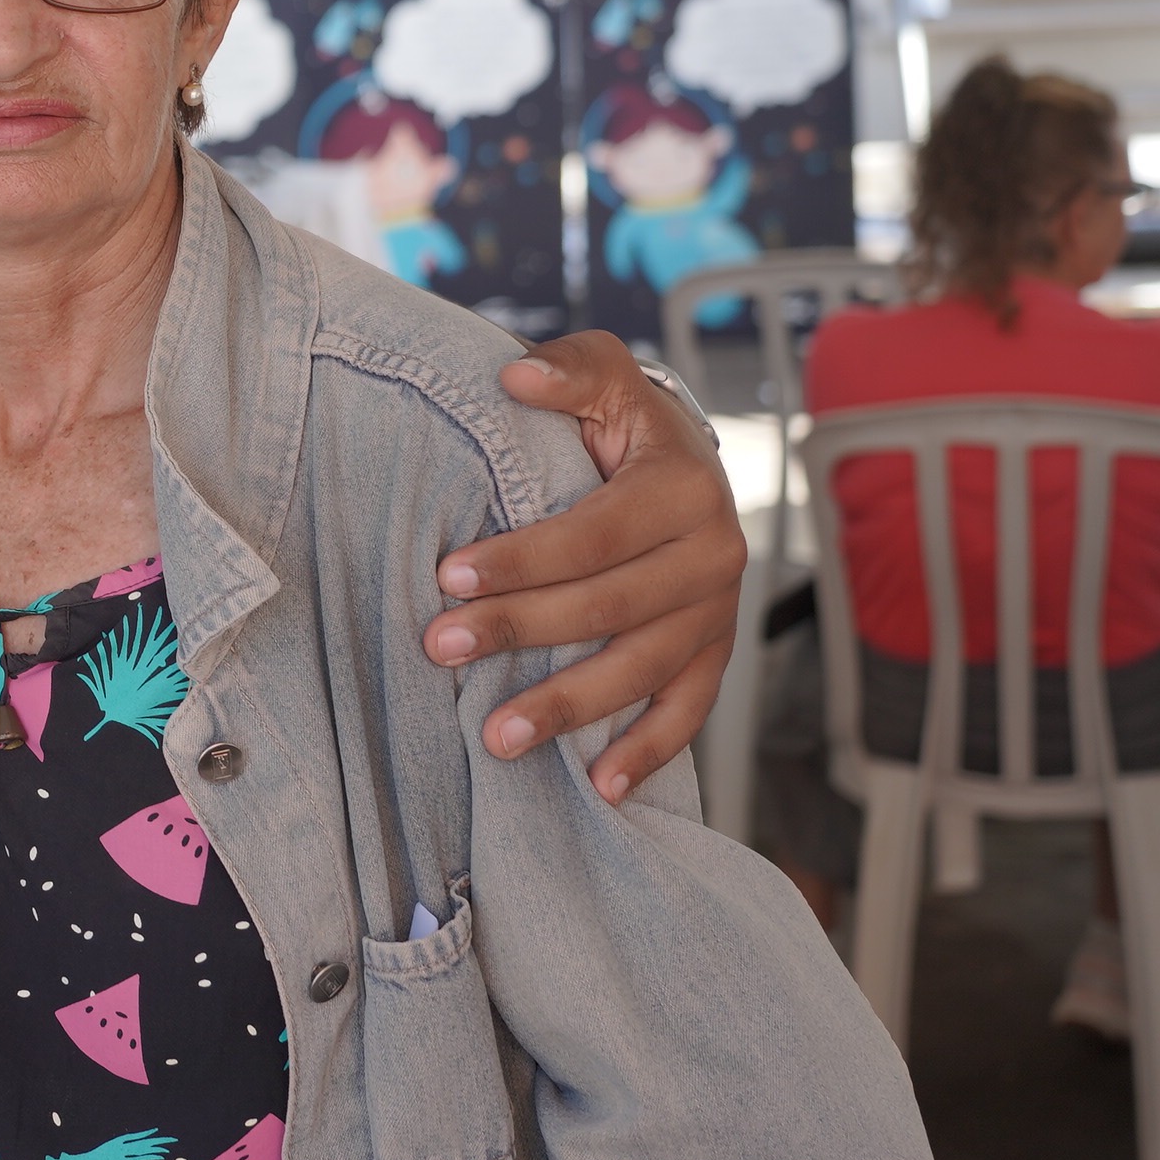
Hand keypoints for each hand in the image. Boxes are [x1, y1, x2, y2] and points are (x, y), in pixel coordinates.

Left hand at [421, 331, 743, 802]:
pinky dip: (649, 752)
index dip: (520, 557)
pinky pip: (688, 710)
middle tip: (440, 647)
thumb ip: (566, 371)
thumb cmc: (622, 419)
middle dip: (521, 631)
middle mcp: (715, 553)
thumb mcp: (602, 373)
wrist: (681, 459)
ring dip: (570, 708)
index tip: (446, 575)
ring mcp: (719, 612)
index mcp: (684, 486)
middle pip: (610, 606)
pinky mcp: (715, 653)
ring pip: (642, 670)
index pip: (593, 533)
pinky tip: (602, 789)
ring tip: (496, 739)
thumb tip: (514, 376)